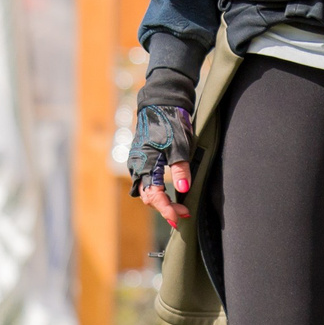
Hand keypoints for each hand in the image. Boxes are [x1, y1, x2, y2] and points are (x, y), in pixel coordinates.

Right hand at [128, 102, 193, 229]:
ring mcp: (138, 163)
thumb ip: (181, 168)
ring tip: (181, 207)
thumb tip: (183, 189)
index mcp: (145, 164)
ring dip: (163, 201)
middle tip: (186, 213)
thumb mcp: (180, 145)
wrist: (161, 105)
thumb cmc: (170, 123)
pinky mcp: (142, 160)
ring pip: (148, 191)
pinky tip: (171, 194)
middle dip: (166, 208)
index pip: (154, 195)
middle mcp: (138, 166)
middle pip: (149, 197)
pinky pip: (148, 182)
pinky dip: (159, 192)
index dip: (166, 209)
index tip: (178, 219)